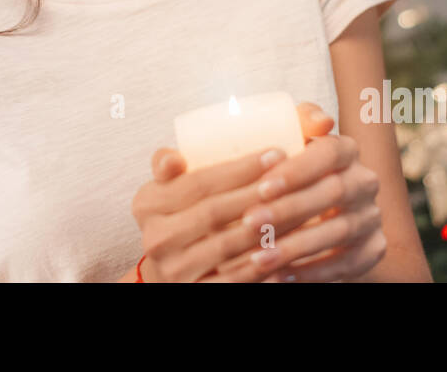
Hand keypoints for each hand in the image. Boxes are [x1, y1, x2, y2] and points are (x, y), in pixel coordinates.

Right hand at [131, 144, 296, 281]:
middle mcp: (156, 238)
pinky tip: (285, 250)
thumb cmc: (179, 216)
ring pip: (228, 245)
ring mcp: (174, 270)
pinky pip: (234, 279)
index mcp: (147, 204)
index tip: (277, 153)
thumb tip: (174, 158)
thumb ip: (167, 164)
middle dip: (257, 192)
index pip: (199, 182)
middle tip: (292, 178)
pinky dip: (261, 266)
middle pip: (215, 211)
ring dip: (266, 227)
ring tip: (299, 208)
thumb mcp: (165, 187)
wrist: (169, 271)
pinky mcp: (194, 293)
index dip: (240, 168)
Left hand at [214, 102, 387, 282]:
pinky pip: (347, 264)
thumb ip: (299, 120)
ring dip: (296, 246)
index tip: (262, 186)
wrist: (310, 209)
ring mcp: (372, 216)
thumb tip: (321, 121)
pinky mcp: (373, 249)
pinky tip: (280, 276)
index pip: (329, 153)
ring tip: (259, 257)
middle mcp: (365, 181)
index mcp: (346, 149)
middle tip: (250, 223)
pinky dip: (313, 272)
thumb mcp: (288, 140)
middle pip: (333, 193)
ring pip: (339, 231)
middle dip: (289, 210)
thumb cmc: (286, 169)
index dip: (298, 170)